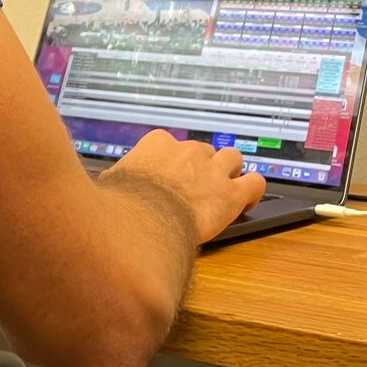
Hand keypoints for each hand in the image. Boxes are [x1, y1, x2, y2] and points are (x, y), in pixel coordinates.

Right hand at [101, 129, 266, 245]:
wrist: (141, 222)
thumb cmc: (123, 204)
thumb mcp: (111, 182)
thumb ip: (119, 178)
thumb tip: (112, 183)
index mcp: (158, 144)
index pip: (171, 146)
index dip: (174, 163)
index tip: (171, 178)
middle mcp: (188, 151)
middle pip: (204, 152)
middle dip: (202, 168)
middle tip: (196, 189)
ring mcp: (212, 170)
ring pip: (233, 158)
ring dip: (230, 172)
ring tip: (224, 188)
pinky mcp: (231, 194)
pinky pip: (255, 183)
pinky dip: (253, 190)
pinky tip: (247, 200)